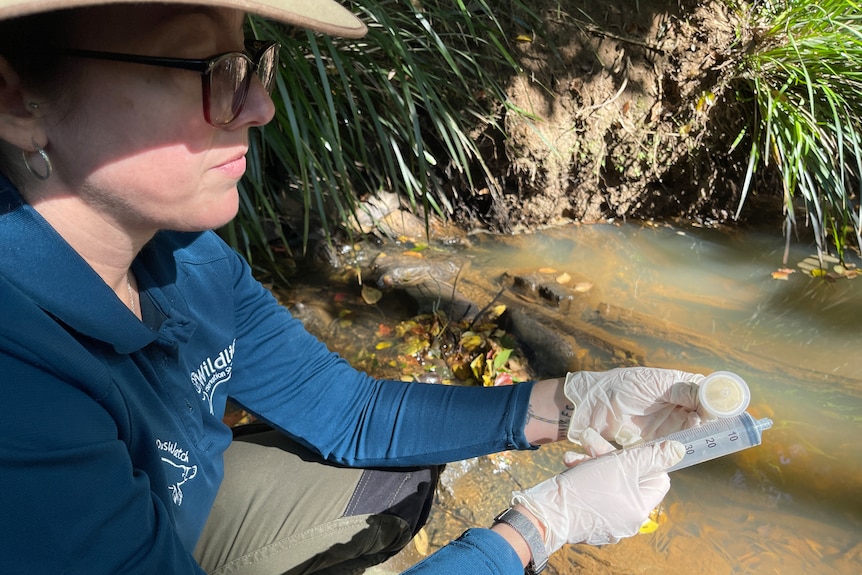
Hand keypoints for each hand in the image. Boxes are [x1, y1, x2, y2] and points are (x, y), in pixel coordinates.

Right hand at [513, 440, 683, 551]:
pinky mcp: (589, 521)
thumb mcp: (621, 465)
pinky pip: (594, 495)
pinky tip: (570, 467)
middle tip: (590, 443)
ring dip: (592, 464)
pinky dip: (584, 479)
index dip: (644, 460)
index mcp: (640, 509)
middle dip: (609, 457)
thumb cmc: (586, 488)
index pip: (658, 479)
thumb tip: (679, 450)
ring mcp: (608, 523)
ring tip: (573, 456)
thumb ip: (651, 456)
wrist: (547, 513)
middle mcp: (627, 521)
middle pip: (629, 479)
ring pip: (608, 484)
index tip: (626, 450)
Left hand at [565, 367, 703, 447]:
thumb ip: (682, 391)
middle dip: (708, 419)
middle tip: (706, 419)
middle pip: (703, 415)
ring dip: (696, 432)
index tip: (721, 407)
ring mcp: (668, 424)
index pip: (706, 392)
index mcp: (678, 385)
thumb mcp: (654, 383)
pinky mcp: (656, 441)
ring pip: (692, 432)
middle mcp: (676, 405)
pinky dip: (682, 446)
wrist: (590, 405)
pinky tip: (684, 442)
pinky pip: (675, 446)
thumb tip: (710, 399)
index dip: (716, 400)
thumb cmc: (620, 387)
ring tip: (694, 425)